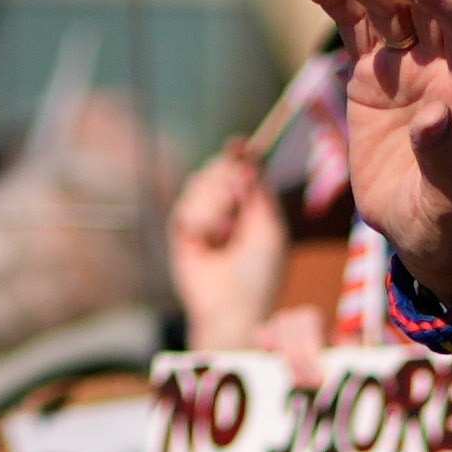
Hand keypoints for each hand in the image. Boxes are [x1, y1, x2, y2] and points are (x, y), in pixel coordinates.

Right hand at [166, 144, 291, 355]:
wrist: (234, 307)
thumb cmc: (260, 273)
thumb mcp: (269, 228)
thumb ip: (260, 192)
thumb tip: (249, 157)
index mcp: (252, 206)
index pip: (242, 168)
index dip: (239, 154)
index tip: (238, 144)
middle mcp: (227, 209)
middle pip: (217, 167)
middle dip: (226, 176)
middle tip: (237, 197)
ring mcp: (204, 219)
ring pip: (199, 182)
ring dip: (215, 202)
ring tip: (225, 232)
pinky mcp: (182, 232)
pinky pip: (185, 206)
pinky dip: (200, 218)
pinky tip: (208, 239)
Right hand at [298, 0, 451, 308]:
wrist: (422, 232)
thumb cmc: (448, 220)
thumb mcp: (450, 197)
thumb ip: (443, 156)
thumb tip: (432, 115)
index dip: (449, 4)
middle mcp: (448, 70)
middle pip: (429, 9)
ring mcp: (410, 67)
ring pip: (389, 11)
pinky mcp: (375, 74)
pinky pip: (355, 29)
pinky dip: (336, 4)